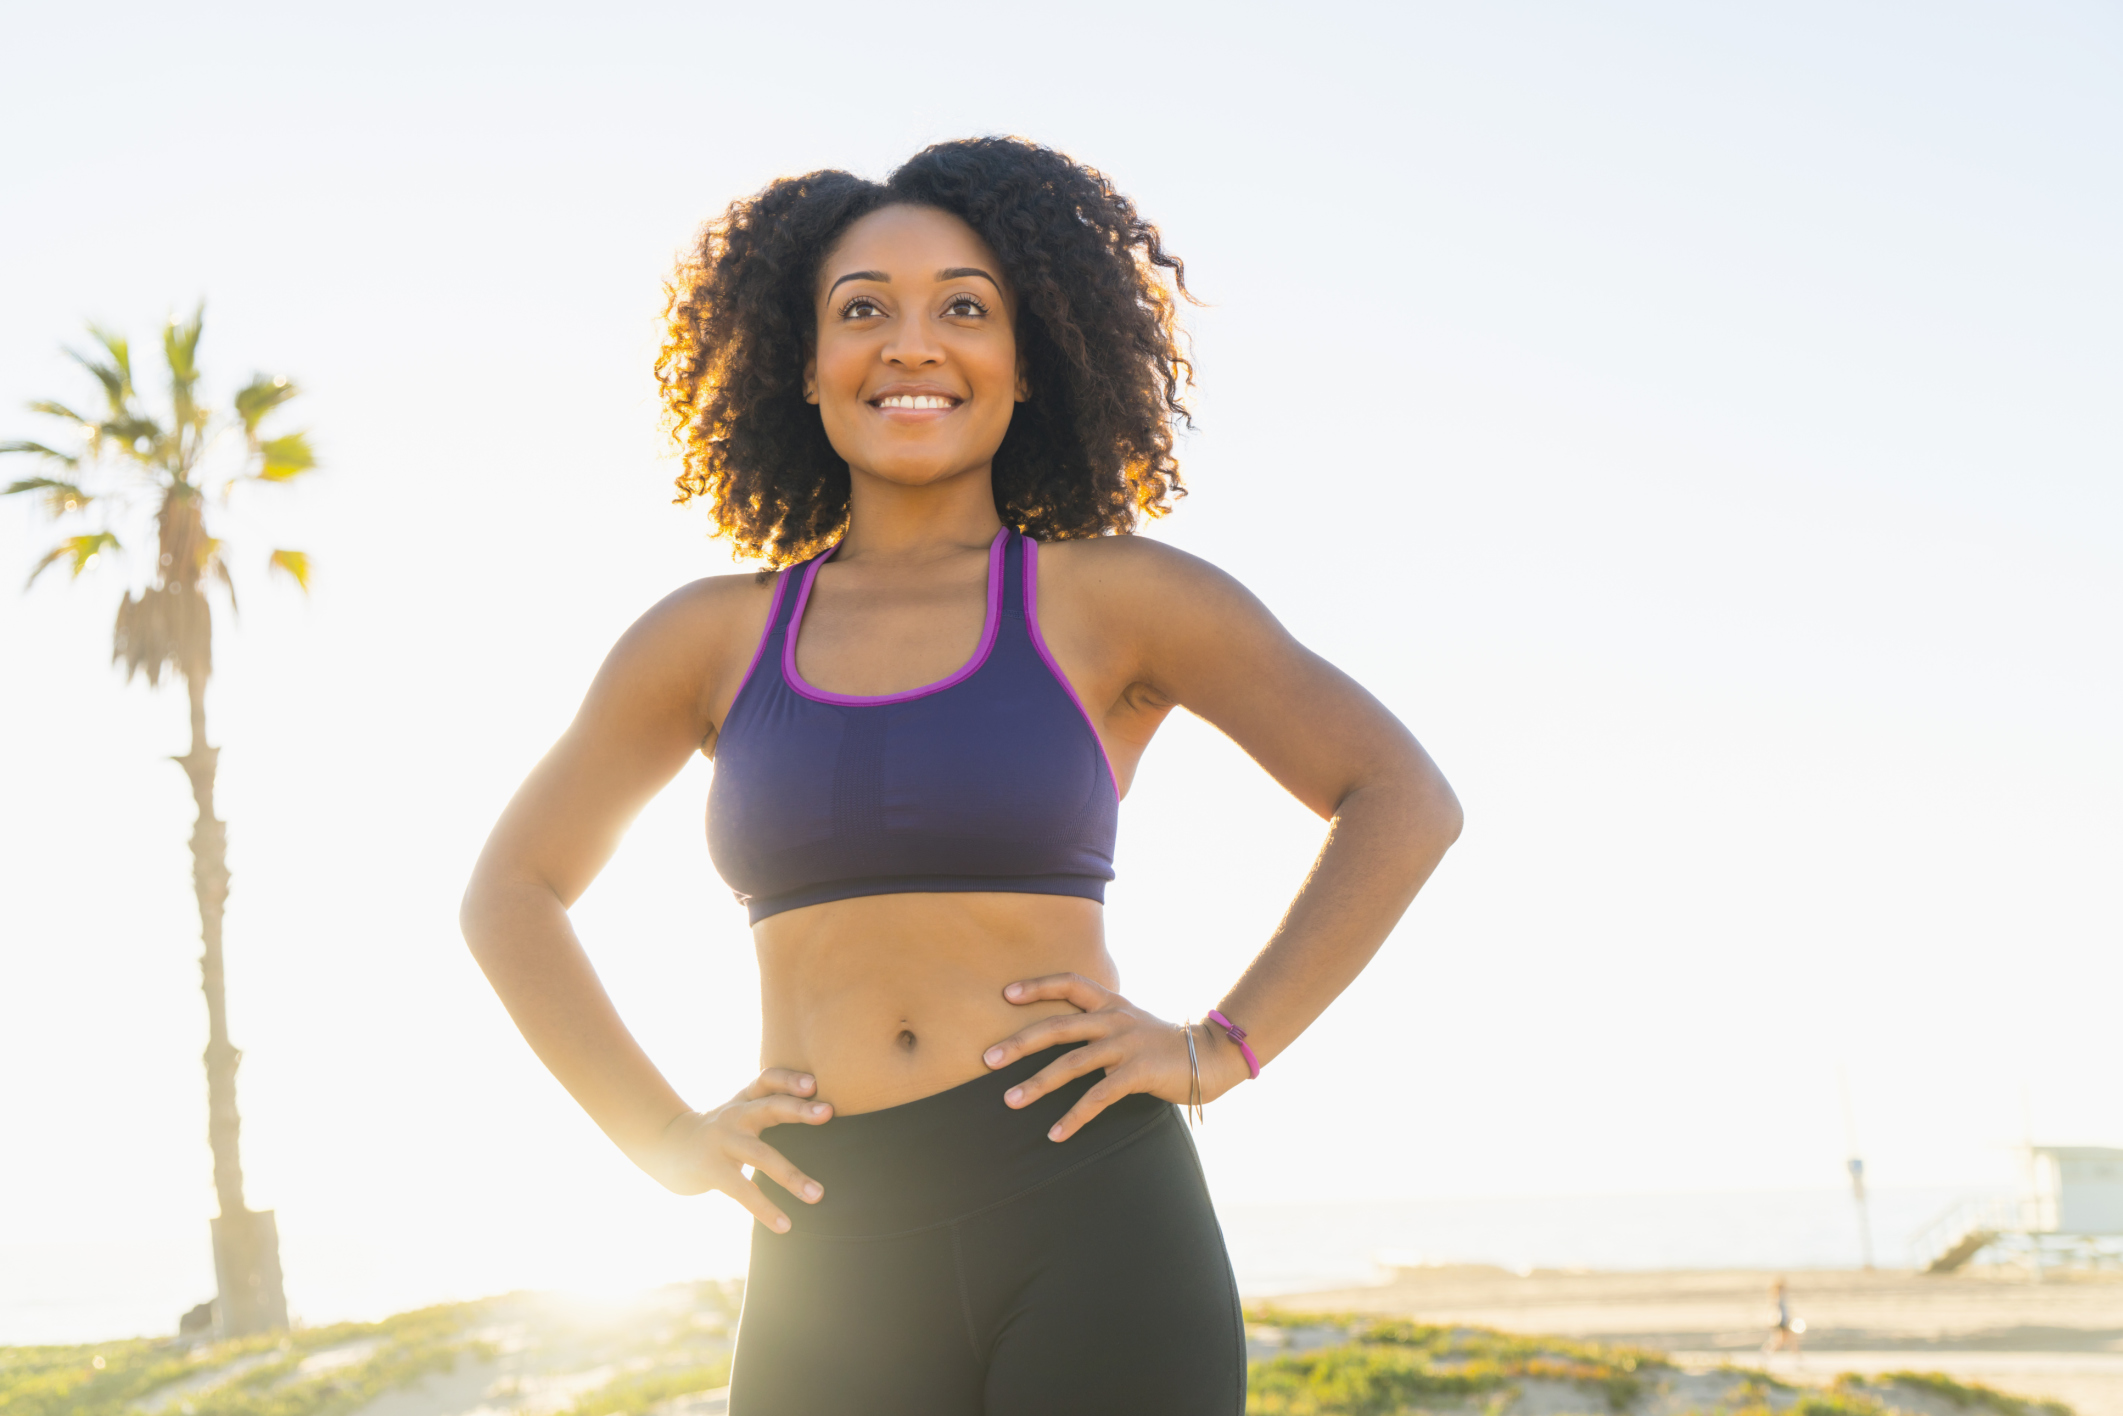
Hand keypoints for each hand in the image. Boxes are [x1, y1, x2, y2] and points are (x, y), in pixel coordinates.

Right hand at [644, 1068, 832, 1231]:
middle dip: (798, 1109)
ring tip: (817, 1196)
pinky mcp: (711, 1170)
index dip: (790, 1079)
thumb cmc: (719, 1131)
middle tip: (828, 1112)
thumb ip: (771, 1106)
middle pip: (768, 1106)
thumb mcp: (740, 1110)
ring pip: (761, 1155)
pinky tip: (785, 1225)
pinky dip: (765, 1208)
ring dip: (791, 1176)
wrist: (666, 1146)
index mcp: (745, 1098)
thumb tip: (826, 1112)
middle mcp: (734, 1114)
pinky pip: (742, 1190)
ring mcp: (721, 1141)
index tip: (814, 1084)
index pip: (768, 1080)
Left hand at [981, 973, 1249, 1141]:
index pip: (1070, 983)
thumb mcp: (1131, 1022)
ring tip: (1010, 1101)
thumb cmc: (1164, 1044)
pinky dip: (1074, 1117)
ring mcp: (1127, 1045)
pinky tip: (1056, 1135)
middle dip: (1020, 1043)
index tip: (1006, 994)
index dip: (1038, 986)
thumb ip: (1101, 1023)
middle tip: (988, 1059)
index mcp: (1112, 1004)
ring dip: (1038, 1084)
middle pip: (1058, 1026)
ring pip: (1072, 1063)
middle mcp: (1115, 1019)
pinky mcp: (1138, 1072)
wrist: (1212, 1056)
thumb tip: (1064, 1034)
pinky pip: (1098, 1096)